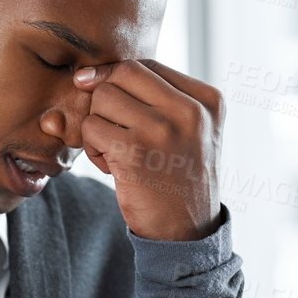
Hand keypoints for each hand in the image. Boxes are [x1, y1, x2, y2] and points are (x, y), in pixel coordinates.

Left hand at [73, 60, 222, 241]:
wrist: (187, 232)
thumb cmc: (180, 177)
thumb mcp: (190, 131)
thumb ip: (157, 97)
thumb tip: (88, 74)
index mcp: (208, 101)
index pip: (148, 65)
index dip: (120, 80)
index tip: (114, 107)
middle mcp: (190, 111)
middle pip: (123, 72)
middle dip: (107, 98)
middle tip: (113, 128)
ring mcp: (162, 130)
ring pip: (102, 98)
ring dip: (98, 124)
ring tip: (115, 151)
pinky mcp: (133, 151)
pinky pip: (91, 127)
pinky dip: (92, 148)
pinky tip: (110, 166)